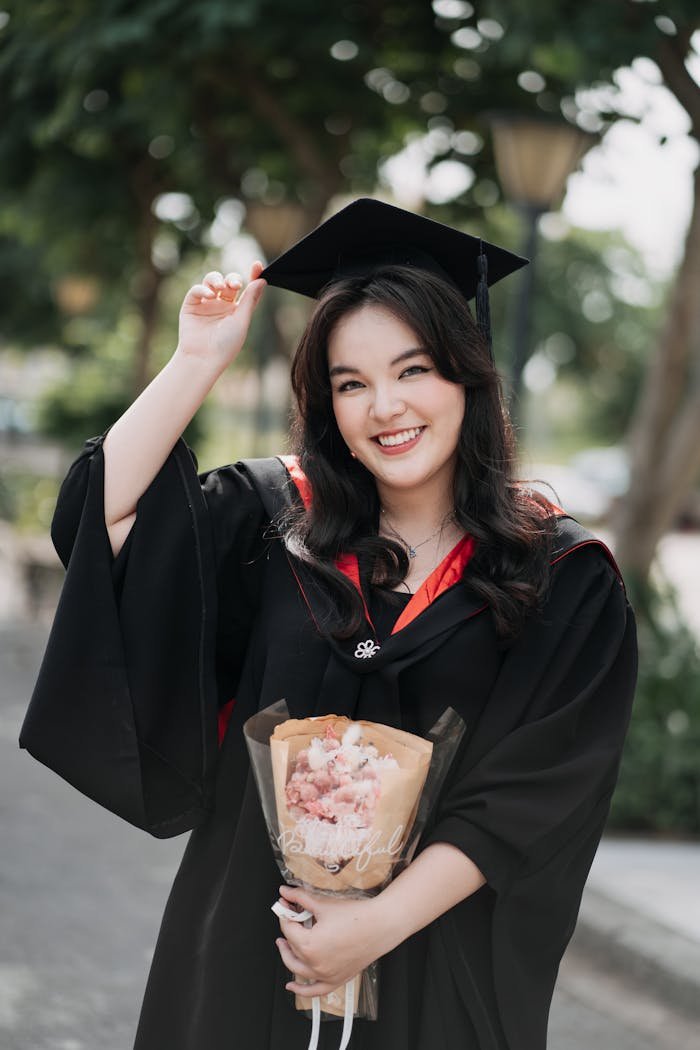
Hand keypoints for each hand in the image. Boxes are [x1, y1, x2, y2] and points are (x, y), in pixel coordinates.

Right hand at [175, 261, 266, 371]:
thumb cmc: (226, 345)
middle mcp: (223, 305)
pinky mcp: (192, 305)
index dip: (253, 276)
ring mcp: (207, 304)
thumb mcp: (241, 321)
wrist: (202, 358)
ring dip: (217, 279)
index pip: (247, 289)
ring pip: (212, 281)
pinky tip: (209, 295)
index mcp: (238, 310)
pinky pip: (197, 290)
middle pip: (229, 282)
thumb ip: (250, 300)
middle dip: (233, 279)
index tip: (258, 265)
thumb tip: (262, 280)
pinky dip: (202, 289)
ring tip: (220, 288)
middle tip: (235, 285)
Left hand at [274, 885, 394, 998]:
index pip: (288, 928)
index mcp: (310, 945)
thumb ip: (300, 897)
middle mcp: (315, 964)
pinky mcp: (336, 979)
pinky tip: (292, 987)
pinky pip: (315, 990)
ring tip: (283, 945)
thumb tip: (285, 892)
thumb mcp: (323, 904)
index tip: (285, 905)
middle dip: (286, 931)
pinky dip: (302, 990)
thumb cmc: (357, 916)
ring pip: (297, 969)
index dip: (285, 914)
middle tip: (287, 918)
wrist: (381, 926)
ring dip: (288, 957)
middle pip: (291, 947)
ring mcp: (326, 975)